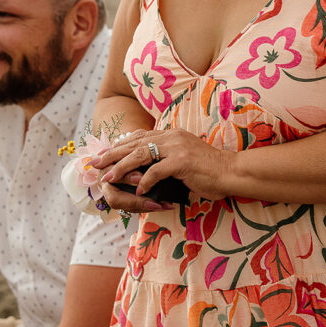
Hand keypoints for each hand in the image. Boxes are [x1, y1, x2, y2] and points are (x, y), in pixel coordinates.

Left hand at [93, 128, 231, 212]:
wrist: (231, 172)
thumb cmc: (208, 171)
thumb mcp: (183, 160)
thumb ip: (164, 160)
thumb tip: (142, 171)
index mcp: (171, 134)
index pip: (139, 137)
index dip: (119, 145)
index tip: (104, 155)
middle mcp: (171, 137)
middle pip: (134, 144)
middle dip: (112, 154)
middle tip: (95, 163)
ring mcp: (177, 147)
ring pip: (140, 155)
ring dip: (121, 167)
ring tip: (108, 177)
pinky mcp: (182, 161)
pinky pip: (156, 171)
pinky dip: (145, 182)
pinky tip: (139, 192)